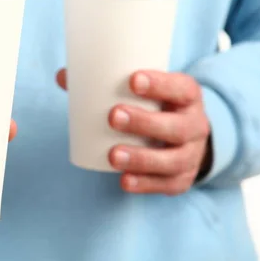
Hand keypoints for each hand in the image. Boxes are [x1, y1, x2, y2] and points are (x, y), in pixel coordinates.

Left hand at [56, 69, 210, 195]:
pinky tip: (124, 181)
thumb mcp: (145, 91)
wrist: (187, 137)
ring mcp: (191, 155)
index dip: (160, 84)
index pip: (181, 88)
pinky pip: (167, 184)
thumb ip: (106, 82)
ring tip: (113, 155)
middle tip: (113, 116)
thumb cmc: (156, 106)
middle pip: (177, 127)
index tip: (132, 80)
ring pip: (173, 160)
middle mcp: (196, 126)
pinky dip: (145, 184)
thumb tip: (64, 76)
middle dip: (145, 122)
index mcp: (187, 97)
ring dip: (142, 158)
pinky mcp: (182, 179)